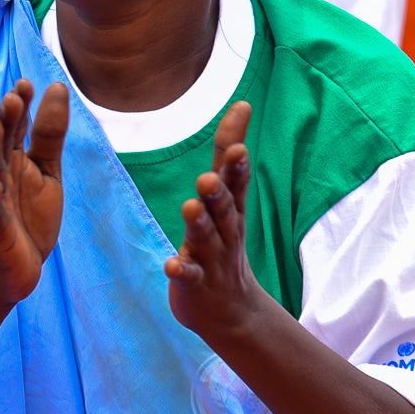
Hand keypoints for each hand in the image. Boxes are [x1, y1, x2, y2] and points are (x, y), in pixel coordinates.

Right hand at [0, 79, 68, 305]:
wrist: (14, 269)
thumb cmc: (28, 216)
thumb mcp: (47, 171)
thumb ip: (50, 133)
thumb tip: (58, 86)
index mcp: (10, 158)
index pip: (14, 126)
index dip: (19, 105)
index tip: (26, 83)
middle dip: (3, 120)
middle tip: (12, 97)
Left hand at [166, 102, 263, 339]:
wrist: (231, 310)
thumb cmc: (225, 240)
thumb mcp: (231, 194)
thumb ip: (230, 149)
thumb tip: (243, 103)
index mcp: (232, 208)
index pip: (237, 184)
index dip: (236, 167)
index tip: (238, 148)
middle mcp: (224, 231)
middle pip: (223, 210)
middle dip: (217, 193)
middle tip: (208, 178)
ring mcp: (210, 259)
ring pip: (205, 239)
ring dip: (198, 224)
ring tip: (189, 207)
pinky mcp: (194, 283)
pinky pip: (189, 276)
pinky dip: (182, 270)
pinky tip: (172, 265)